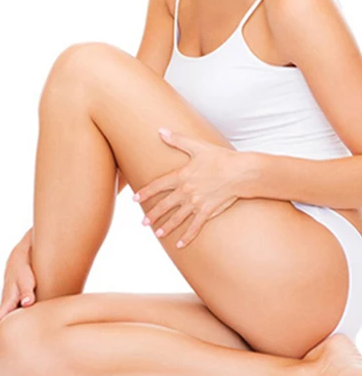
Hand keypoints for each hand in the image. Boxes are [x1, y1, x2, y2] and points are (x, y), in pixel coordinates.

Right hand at [0, 228, 35, 365]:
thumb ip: (27, 290)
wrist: (21, 257)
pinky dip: (4, 333)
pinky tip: (9, 342)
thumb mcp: (26, 277)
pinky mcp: (14, 306)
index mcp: (7, 301)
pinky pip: (6, 322)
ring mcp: (9, 306)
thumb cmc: (23, 267)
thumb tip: (27, 302)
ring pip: (0, 326)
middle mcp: (5, 305)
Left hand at [133, 127, 253, 247]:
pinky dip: (187, 236)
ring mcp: (197, 203)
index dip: (146, 192)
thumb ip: (177, 140)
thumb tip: (161, 130)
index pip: (158, 186)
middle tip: (143, 223)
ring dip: (166, 227)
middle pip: (165, 205)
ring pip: (178, 218)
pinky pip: (195, 227)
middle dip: (153, 214)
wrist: (240, 173)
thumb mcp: (196, 146)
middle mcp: (186, 192)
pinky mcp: (208, 212)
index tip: (135, 198)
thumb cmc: (219, 158)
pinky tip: (180, 245)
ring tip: (157, 234)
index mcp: (181, 176)